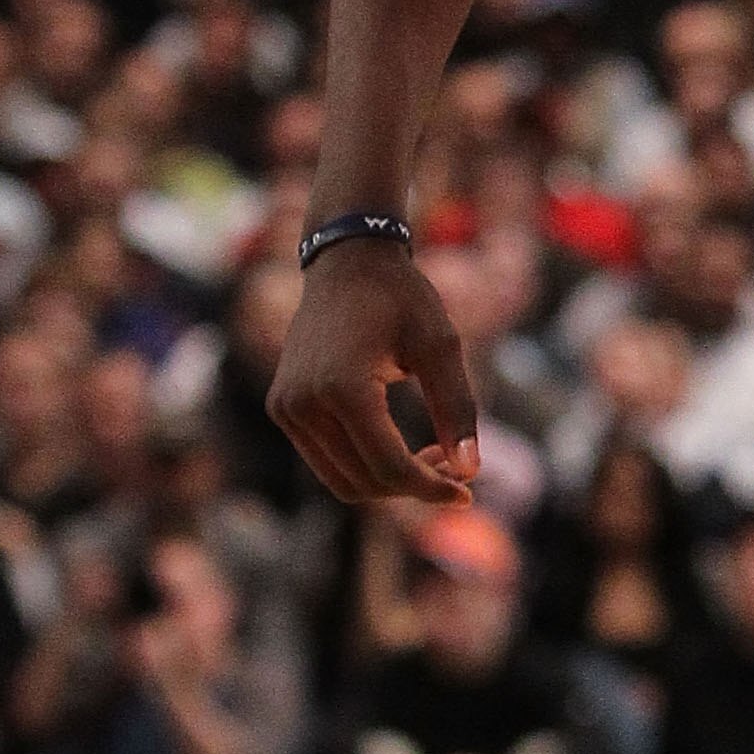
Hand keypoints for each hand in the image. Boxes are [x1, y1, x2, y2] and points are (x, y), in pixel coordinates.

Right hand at [268, 242, 480, 507]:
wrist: (347, 261)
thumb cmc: (401, 298)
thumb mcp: (441, 346)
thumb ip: (457, 409)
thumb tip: (471, 472)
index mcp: (342, 388)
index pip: (390, 467)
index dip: (431, 488)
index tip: (468, 492)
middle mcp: (303, 403)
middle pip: (366, 482)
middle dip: (415, 486)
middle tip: (456, 468)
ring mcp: (286, 407)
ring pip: (343, 481)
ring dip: (391, 483)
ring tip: (434, 457)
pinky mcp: (283, 407)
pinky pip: (327, 462)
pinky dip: (366, 467)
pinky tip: (402, 448)